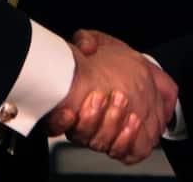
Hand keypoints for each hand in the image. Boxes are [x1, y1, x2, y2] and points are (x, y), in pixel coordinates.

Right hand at [43, 30, 176, 164]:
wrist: (140, 73)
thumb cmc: (112, 61)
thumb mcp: (97, 43)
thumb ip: (86, 40)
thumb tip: (86, 46)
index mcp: (69, 105)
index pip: (52, 124)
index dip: (58, 121)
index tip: (68, 110)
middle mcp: (84, 126)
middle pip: (80, 134)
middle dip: (90, 117)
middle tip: (99, 96)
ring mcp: (104, 137)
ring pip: (101, 143)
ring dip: (111, 123)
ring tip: (120, 100)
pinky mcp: (127, 146)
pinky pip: (125, 152)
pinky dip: (128, 139)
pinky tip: (133, 121)